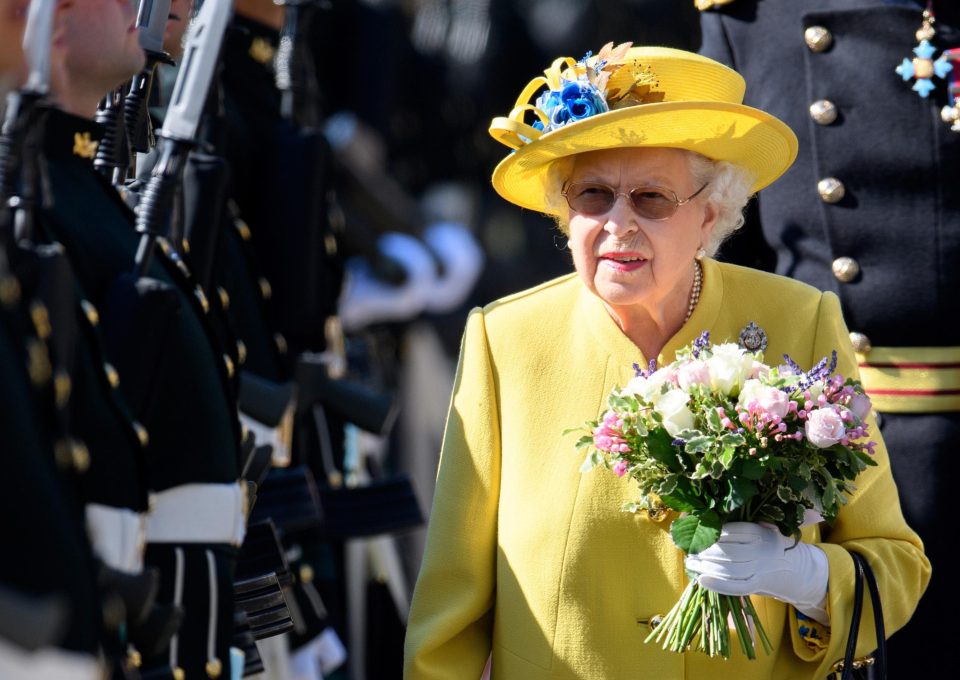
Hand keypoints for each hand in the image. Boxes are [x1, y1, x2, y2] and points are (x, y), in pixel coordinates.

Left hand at [685, 522, 829, 623]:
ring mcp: (761, 569)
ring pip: (729, 569)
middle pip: (728, 551)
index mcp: (760, 533)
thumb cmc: (771, 548)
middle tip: (690, 551)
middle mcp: (762, 550)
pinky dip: (718, 584)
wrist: (798, 571)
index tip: (698, 533)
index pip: (732, 531)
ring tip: (690, 563)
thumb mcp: (763, 529)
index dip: (712, 533)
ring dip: (706, 567)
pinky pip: (737, 586)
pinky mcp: (759, 585)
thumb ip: (742, 526)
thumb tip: (711, 519)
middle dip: (705, 551)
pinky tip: (702, 580)